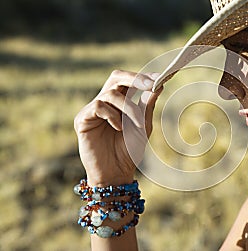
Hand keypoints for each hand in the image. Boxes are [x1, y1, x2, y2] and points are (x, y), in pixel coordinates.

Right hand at [74, 70, 161, 185]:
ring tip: (136, 125)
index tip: (161, 77)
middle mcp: (105, 102)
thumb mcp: (143, 126)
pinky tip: (118, 128)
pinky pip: (98, 106)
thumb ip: (147, 106)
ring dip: (128, 107)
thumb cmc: (129, 150)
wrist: (116, 173)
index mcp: (120, 102)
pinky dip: (112, 115)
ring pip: (110, 93)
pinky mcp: (82, 119)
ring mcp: (92, 110)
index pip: (129, 81)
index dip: (143, 77)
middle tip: (150, 84)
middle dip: (134, 78)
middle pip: (116, 77)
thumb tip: (158, 85)